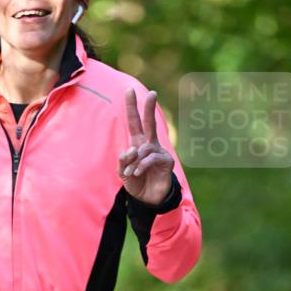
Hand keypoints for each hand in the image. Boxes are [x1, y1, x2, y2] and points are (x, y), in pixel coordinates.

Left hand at [119, 89, 174, 204]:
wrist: (148, 199)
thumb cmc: (136, 183)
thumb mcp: (123, 172)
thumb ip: (123, 161)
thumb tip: (130, 150)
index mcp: (138, 144)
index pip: (134, 123)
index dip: (132, 107)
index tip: (129, 90)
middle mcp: (149, 144)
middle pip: (149, 123)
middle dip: (150, 108)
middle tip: (153, 93)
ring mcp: (159, 152)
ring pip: (144, 147)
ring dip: (134, 160)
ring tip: (130, 172)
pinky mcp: (166, 161)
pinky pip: (151, 158)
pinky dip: (142, 165)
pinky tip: (137, 173)